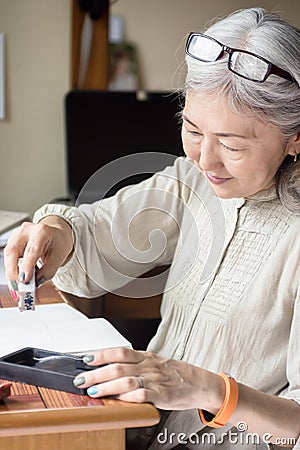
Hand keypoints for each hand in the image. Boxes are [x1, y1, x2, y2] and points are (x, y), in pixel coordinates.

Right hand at [4, 216, 73, 296]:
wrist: (56, 233)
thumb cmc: (58, 242)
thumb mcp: (59, 257)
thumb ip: (48, 271)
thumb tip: (36, 283)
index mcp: (42, 231)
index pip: (32, 250)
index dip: (26, 266)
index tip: (24, 280)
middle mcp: (27, 230)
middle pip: (13, 251)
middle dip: (12, 272)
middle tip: (17, 288)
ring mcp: (17, 234)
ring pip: (8, 254)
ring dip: (11, 272)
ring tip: (16, 287)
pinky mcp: (12, 241)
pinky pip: (9, 256)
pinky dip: (12, 269)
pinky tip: (16, 279)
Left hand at [73, 347, 223, 411]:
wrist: (199, 382)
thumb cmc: (174, 374)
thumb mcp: (153, 363)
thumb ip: (134, 365)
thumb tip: (109, 369)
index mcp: (145, 357)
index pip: (119, 352)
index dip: (101, 354)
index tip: (85, 359)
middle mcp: (148, 365)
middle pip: (118, 366)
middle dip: (96, 373)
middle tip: (80, 379)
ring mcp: (155, 380)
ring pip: (127, 379)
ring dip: (106, 386)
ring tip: (93, 392)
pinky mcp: (162, 395)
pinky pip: (143, 394)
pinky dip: (128, 397)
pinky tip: (118, 400)